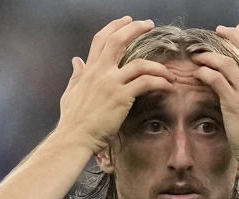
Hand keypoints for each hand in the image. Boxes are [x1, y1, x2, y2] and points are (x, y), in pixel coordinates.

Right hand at [56, 17, 174, 153]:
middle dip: (135, 29)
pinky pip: (146, 83)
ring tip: (169, 72)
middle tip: (149, 25)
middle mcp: (100, 73)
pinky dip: (160, 82)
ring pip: (139, 64)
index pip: (101, 39)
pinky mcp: (121, 98)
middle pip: (118, 41)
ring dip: (157, 65)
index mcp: (89, 71)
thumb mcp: (70, 93)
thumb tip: (76, 60)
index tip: (127, 20)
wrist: (74, 138)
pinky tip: (167, 87)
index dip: (115, 26)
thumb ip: (76, 75)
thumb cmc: (72, 121)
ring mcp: (111, 84)